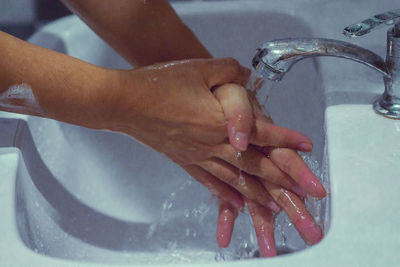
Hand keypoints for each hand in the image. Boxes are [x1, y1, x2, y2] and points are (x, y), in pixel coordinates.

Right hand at [106, 58, 320, 210]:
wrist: (125, 103)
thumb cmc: (159, 85)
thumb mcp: (199, 68)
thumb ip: (229, 70)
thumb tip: (246, 74)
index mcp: (219, 121)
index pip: (262, 133)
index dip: (287, 138)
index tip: (307, 146)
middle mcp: (212, 144)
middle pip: (254, 165)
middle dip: (284, 179)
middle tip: (306, 193)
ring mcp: (197, 156)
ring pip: (235, 180)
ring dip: (259, 194)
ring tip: (279, 207)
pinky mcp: (184, 161)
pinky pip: (209, 182)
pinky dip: (226, 195)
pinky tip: (238, 206)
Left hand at [213, 84, 324, 256]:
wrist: (200, 96)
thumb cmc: (218, 93)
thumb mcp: (228, 91)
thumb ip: (239, 112)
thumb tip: (241, 139)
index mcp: (261, 135)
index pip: (283, 156)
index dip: (298, 173)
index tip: (315, 192)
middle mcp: (255, 153)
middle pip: (276, 185)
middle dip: (294, 208)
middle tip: (311, 232)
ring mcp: (241, 166)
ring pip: (255, 198)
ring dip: (263, 221)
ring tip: (269, 247)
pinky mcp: (221, 172)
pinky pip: (224, 198)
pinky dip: (225, 216)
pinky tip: (223, 234)